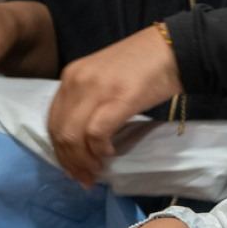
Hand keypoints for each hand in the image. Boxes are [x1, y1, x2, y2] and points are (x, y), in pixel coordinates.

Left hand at [47, 25, 181, 185]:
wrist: (172, 48)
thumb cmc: (143, 65)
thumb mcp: (104, 79)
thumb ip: (89, 101)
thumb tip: (85, 138)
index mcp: (71, 75)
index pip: (53, 120)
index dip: (60, 151)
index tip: (72, 169)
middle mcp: (76, 80)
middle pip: (60, 132)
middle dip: (70, 162)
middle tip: (85, 179)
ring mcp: (96, 88)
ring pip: (73, 136)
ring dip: (83, 161)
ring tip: (97, 172)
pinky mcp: (118, 98)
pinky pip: (96, 133)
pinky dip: (99, 149)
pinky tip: (110, 153)